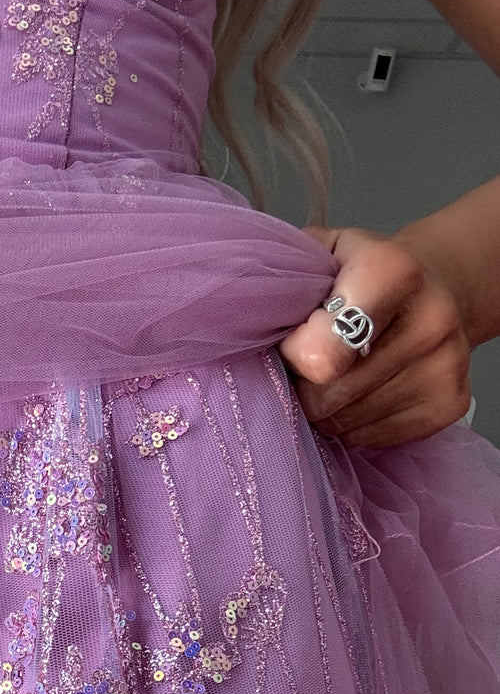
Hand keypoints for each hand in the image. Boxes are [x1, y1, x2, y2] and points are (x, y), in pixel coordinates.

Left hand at [278, 226, 472, 450]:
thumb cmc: (357, 274)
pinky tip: (361, 392)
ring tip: (336, 376)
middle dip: (302, 388)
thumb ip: (283, 283)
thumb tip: (243, 325)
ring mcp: (446, 365)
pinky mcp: (450, 404)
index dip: (291, 355)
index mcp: (392, 272)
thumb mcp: (318, 254)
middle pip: (326, 397)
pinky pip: (370, 439)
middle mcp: (430, 319)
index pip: (319, 355)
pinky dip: (352, 425)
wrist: (434, 286)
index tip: (292, 339)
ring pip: (345, 424)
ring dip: (324, 409)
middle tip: (307, 365)